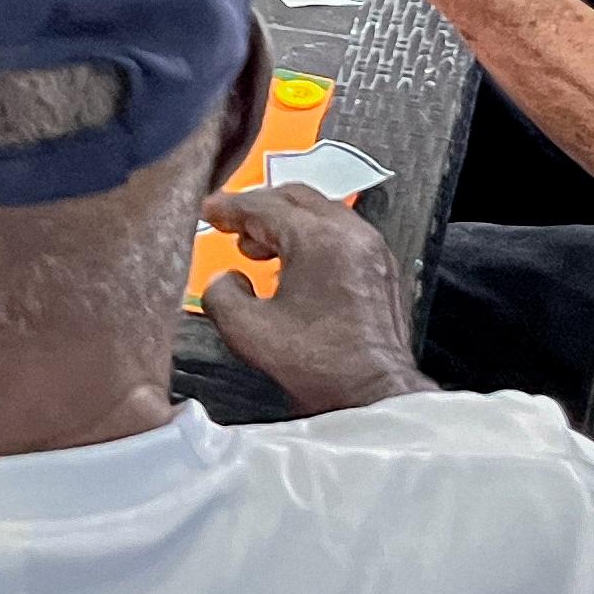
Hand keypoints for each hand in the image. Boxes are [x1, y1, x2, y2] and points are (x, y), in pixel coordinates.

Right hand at [197, 191, 425, 415]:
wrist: (371, 395)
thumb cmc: (323, 367)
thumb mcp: (248, 331)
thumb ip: (220, 294)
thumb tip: (224, 280)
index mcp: (320, 240)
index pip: (264, 206)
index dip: (230, 208)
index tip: (212, 211)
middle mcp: (351, 235)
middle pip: (296, 198)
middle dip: (259, 209)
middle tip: (232, 225)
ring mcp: (372, 250)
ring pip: (321, 214)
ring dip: (286, 223)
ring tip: (258, 248)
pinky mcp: (381, 269)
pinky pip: (341, 235)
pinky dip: (312, 239)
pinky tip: (293, 266)